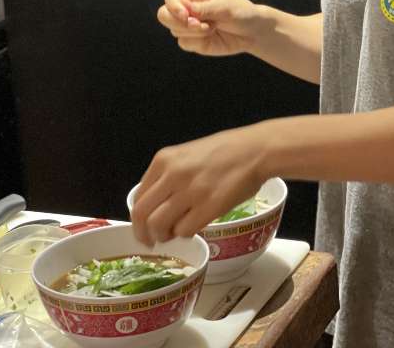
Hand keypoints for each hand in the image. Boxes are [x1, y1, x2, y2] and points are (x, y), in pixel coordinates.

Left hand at [130, 125, 267, 243]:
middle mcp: (173, 175)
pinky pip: (185, 230)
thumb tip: (156, 204)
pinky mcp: (209, 206)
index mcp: (164, 160)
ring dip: (164, 236)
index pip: (138, 197)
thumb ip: (168, 175)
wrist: (255, 150)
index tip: (143, 227)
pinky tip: (194, 227)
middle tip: (151, 241)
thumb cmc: (226, 151)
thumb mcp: (187, 154)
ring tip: (174, 235)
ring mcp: (191, 191)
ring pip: (160, 226)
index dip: (138, 219)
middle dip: (144, 234)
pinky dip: (186, 234)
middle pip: (142, 215)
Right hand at [156, 0, 261, 56]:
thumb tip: (184, 11)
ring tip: (212, 27)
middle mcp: (188, 8)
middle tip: (200, 25)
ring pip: (174, 30)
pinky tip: (211, 36)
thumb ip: (203, 9)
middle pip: (164, 14)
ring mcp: (189, 25)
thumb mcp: (224, 7)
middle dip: (178, 22)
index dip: (174, 7)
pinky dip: (196, 42)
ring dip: (194, 32)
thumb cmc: (240, 12)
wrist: (252, 31)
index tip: (186, 16)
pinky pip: (183, 43)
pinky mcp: (193, 40)